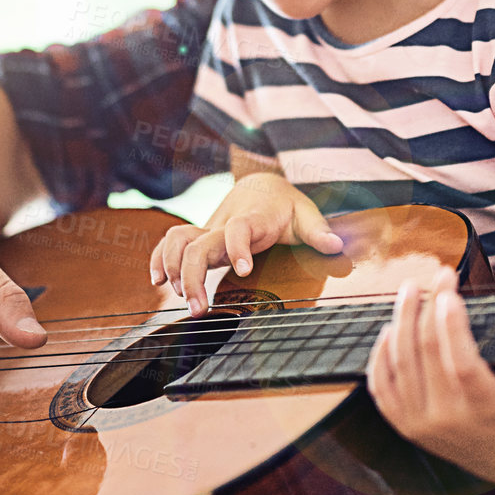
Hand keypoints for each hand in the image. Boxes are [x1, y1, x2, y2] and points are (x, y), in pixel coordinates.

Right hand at [150, 172, 342, 315]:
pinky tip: (157, 281)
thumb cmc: (285, 205)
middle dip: (192, 275)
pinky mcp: (199, 237)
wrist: (261, 185)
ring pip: (177, 241)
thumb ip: (319, 230)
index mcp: (252, 218)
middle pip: (197, 243)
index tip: (242, 270)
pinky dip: (159, 258)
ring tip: (183, 300)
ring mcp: (209, 230)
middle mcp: (224, 224)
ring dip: (173, 269)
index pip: (238, 228)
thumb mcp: (306, 214)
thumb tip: (337, 246)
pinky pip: (170, 243)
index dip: (237, 247)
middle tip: (198, 309)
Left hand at [367, 267, 494, 482]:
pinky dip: (381, 351)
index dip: (451, 326)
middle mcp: (447, 421)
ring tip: (413, 287)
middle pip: (426, 354)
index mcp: (486, 413)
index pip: (461, 366)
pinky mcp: (402, 423)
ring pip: (399, 363)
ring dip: (401, 319)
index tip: (450, 290)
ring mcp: (419, 424)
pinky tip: (391, 324)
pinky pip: (380, 383)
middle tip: (440, 273)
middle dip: (427, 306)